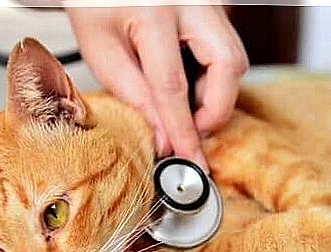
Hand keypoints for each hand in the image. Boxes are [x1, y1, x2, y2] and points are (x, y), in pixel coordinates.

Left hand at [67, 5, 247, 170]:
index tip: (188, 157)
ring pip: (233, 59)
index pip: (173, 85)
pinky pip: (225, 49)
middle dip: (215, 109)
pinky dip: (212, 76)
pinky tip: (187, 81)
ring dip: (214, 93)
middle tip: (191, 131)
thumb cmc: (96, 3)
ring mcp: (208, 2)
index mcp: (153, 12)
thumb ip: (133, 95)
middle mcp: (192, 2)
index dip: (183, 129)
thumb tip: (163, 137)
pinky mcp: (213, 7)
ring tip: (182, 103)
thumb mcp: (102, 50)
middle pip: (229, 66)